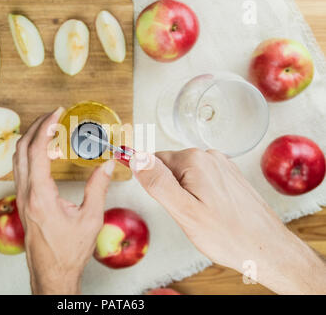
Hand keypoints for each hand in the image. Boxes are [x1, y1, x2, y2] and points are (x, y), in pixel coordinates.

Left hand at [13, 107, 115, 294]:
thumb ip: (98, 188)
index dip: (46, 127)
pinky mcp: (24, 203)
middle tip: (53, 116)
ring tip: (52, 132)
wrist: (52, 273)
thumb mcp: (90, 218)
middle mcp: (26, 194)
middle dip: (36, 127)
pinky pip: (22, 171)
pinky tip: (49, 156)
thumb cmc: (69, 251)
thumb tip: (106, 164)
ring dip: (32, 141)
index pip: (38, 151)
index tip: (57, 113)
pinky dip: (32, 156)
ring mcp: (22, 199)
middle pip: (22, 149)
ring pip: (18, 160)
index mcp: (41, 196)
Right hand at [130, 149, 325, 293]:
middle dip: (174, 191)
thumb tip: (137, 158)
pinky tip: (213, 212)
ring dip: (188, 195)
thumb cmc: (227, 235)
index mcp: (194, 160)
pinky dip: (202, 196)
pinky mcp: (230, 176)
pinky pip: (203, 180)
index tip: (171, 204)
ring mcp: (222, 165)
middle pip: (172, 168)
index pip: (155, 162)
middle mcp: (210, 156)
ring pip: (187, 176)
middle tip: (188, 214)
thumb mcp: (183, 211)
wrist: (266, 248)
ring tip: (203, 215)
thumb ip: (158, 182)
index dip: (158, 186)